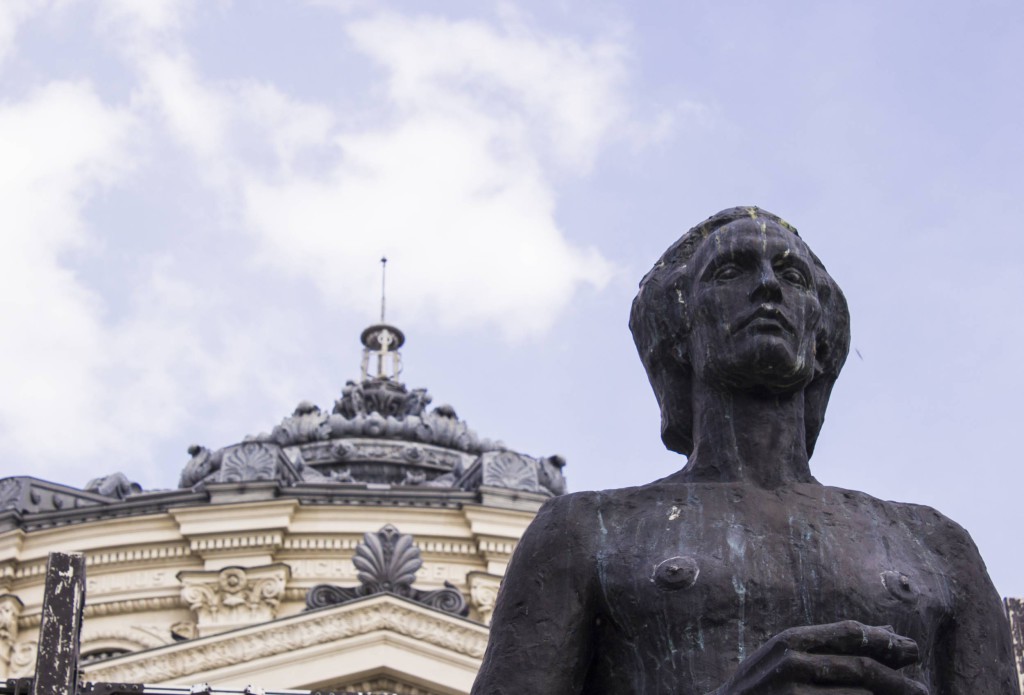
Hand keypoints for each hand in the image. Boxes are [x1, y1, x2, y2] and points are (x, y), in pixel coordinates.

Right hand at [712, 620, 927, 694]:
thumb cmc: (762, 686)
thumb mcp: (788, 658)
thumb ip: (831, 646)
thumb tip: (886, 634)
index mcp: (790, 639)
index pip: (850, 632)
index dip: (885, 641)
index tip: (912, 650)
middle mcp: (791, 660)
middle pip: (861, 667)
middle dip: (898, 679)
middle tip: (923, 690)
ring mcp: (793, 690)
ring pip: (859, 694)